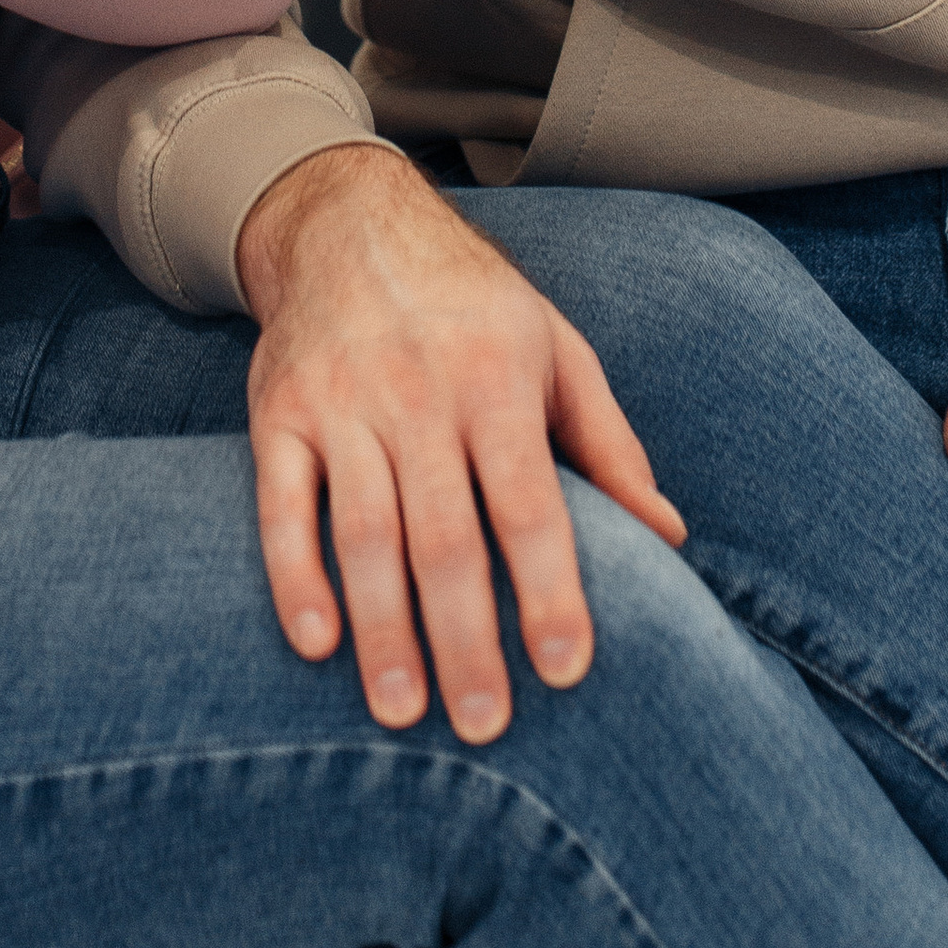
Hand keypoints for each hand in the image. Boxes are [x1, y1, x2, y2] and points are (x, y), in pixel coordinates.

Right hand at [235, 144, 687, 744]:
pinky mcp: (277, 412)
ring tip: (402, 712)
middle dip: (465, 638)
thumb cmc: (473, 306)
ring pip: (363, 530)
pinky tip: (315, 641)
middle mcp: (418, 392)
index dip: (549, 588)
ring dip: (382, 628)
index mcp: (497, 380)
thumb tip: (670, 539)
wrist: (349, 222)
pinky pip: (279, 503)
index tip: (566, 670)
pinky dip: (292, 574)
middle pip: (444, 534)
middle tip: (483, 725)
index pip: (529, 501)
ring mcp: (341, 403)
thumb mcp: (557, 352)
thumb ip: (610, 447)